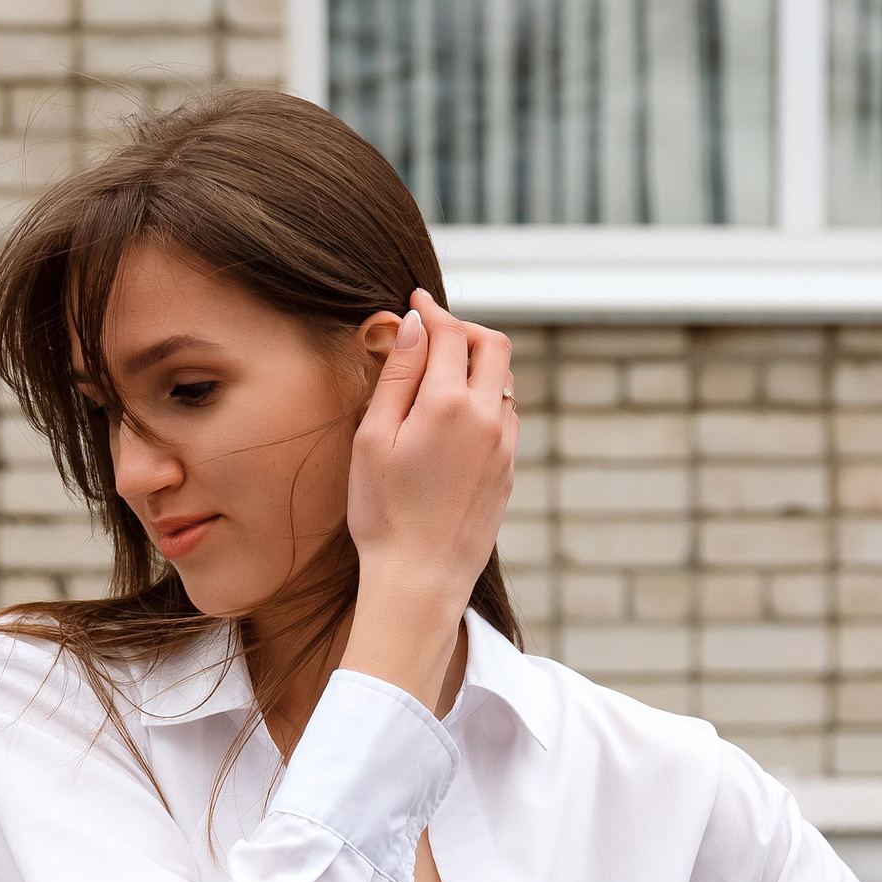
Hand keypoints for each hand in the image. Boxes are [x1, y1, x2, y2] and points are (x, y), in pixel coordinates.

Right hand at [339, 291, 515, 710]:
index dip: (431, 311)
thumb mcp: (373, 439)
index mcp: (449, 404)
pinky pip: (506, 417)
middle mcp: (488, 418)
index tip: (415, 301)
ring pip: (504, 382)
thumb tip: (412, 326)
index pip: (449, 334)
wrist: (420, 579)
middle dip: (464, 329)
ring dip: (478, 366)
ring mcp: (504, 446)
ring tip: (441, 375)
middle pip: (493, 346)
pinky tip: (456, 418)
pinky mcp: (508, 471)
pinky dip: (486, 400)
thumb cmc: (383, 513)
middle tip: (434, 333)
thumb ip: (396, 377)